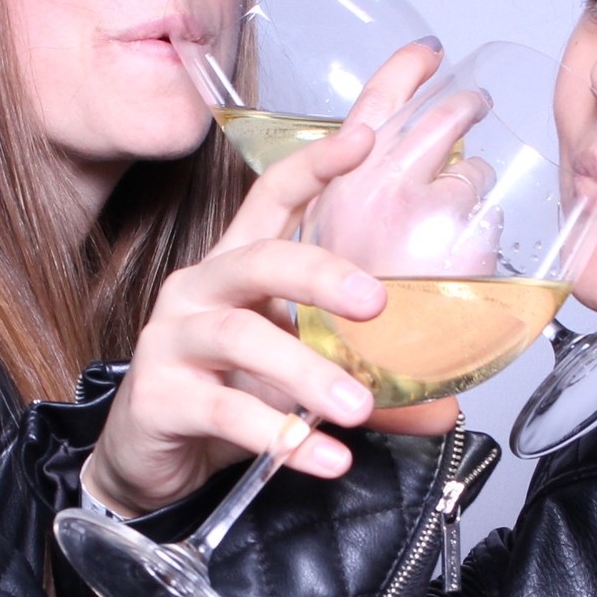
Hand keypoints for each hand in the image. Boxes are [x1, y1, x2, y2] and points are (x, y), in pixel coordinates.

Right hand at [86, 39, 445, 514]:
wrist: (152, 455)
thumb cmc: (228, 394)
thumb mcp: (299, 378)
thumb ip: (365, 384)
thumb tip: (444, 406)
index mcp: (238, 264)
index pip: (274, 197)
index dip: (316, 165)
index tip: (366, 139)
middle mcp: (202, 288)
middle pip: (260, 259)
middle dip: (320, 274)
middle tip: (375, 302)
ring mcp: (175, 339)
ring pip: (241, 338)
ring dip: (306, 371)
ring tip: (356, 408)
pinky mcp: (161, 394)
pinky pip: (225, 411)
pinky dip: (279, 436)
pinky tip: (321, 456)